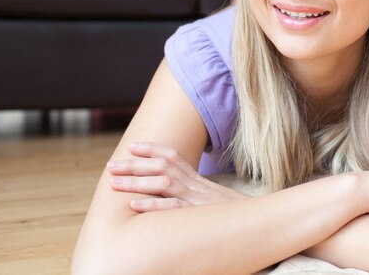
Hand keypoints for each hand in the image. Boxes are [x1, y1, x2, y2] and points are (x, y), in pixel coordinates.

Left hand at [107, 142, 247, 211]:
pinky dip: (152, 206)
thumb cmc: (232, 214)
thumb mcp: (212, 199)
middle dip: (135, 164)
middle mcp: (195, 185)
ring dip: (136, 182)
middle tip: (111, 165)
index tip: (132, 146)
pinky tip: (134, 206)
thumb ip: (194, 193)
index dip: (152, 149)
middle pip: (162, 166)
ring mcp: (196, 199)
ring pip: (163, 183)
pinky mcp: (197, 215)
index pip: (173, 157)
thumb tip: (174, 193)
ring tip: (114, 183)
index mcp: (198, 179)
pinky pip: (172, 208)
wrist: (257, 222)